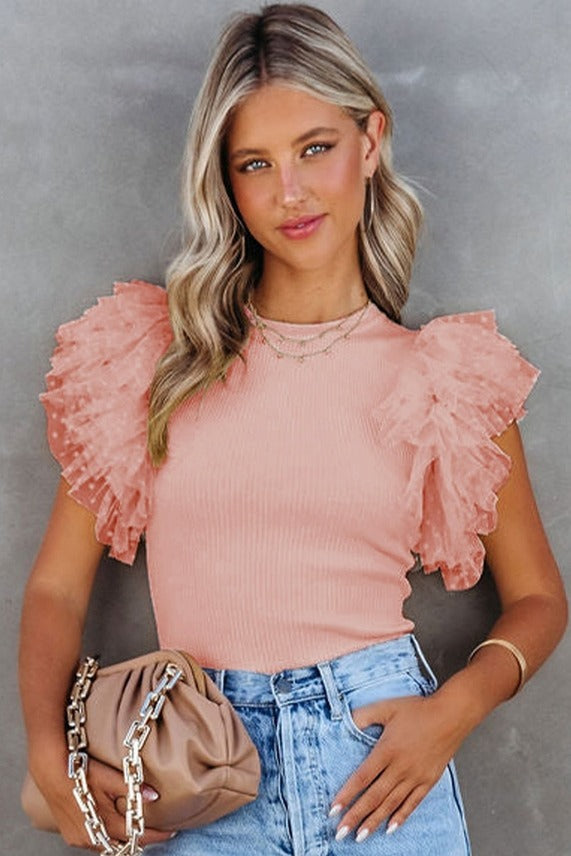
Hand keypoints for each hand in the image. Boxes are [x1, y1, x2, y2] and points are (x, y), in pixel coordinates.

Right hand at [35, 757, 174, 849]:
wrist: (50, 771)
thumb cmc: (80, 771)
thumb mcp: (108, 777)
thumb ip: (131, 788)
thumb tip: (154, 795)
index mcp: (104, 823)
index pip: (136, 835)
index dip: (155, 834)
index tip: (171, 830)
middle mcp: (90, 837)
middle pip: (122, 843)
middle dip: (141, 837)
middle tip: (158, 828)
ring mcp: (78, 838)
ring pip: (108, 843)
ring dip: (123, 837)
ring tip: (138, 825)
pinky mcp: (71, 835)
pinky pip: (95, 841)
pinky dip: (108, 835)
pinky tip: (114, 825)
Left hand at [328, 693, 468, 842]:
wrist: (451, 715)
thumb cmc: (419, 710)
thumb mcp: (387, 707)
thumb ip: (364, 715)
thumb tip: (345, 720)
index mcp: (387, 750)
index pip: (362, 778)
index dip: (347, 795)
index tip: (333, 809)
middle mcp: (400, 767)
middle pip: (374, 796)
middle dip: (355, 816)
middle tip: (341, 833)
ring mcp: (415, 776)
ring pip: (391, 804)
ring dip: (374, 821)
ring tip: (360, 836)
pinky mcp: (428, 781)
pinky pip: (412, 803)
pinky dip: (401, 817)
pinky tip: (390, 828)